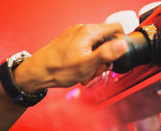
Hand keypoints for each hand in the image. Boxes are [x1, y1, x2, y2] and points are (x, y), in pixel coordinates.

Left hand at [13, 23, 127, 92]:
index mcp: (89, 32)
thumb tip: (123, 45)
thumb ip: (107, 53)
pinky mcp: (70, 42)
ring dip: (96, 61)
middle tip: (98, 70)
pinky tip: (80, 70)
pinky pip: (86, 48)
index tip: (115, 57)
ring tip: (87, 72)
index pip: (116, 28)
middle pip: (106, 39)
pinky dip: (87, 60)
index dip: (120, 43)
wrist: (37, 72)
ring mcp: (75, 35)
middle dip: (106, 56)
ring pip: (96, 46)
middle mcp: (82, 30)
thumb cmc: (59, 69)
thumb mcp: (88, 64)